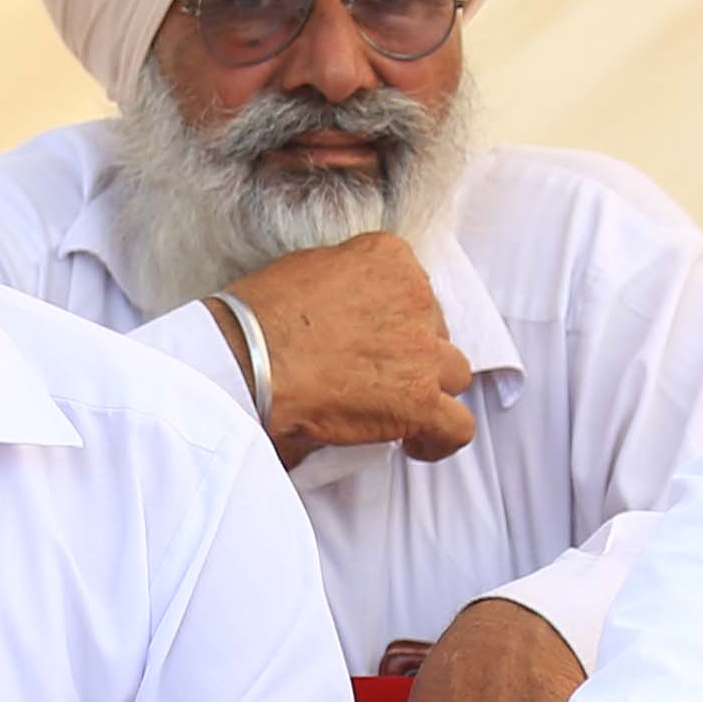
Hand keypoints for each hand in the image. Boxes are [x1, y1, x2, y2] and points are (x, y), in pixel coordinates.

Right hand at [223, 235, 478, 463]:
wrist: (246, 362)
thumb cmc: (257, 321)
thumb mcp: (307, 269)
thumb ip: (346, 283)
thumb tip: (349, 315)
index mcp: (388, 258)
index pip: (413, 287)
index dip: (393, 319)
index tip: (372, 338)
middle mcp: (414, 297)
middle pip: (436, 329)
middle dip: (412, 352)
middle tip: (375, 373)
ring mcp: (420, 350)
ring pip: (454, 373)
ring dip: (429, 389)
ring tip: (396, 407)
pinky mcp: (417, 400)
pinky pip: (456, 426)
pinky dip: (440, 438)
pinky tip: (416, 443)